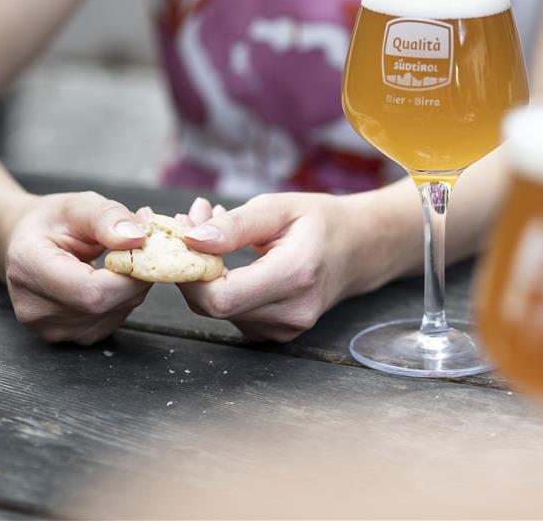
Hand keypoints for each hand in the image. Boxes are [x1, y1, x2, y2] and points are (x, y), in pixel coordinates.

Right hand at [1, 192, 152, 344]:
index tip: (145, 248)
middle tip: (136, 248)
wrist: (27, 243)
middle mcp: (33, 307)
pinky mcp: (67, 337)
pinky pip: (112, 320)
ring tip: (116, 260)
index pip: (91, 291)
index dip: (129, 274)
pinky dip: (120, 298)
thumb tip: (138, 239)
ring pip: (115, 313)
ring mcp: (49, 328)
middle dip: (134, 276)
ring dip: (129, 287)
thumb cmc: (52, 222)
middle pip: (106, 304)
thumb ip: (108, 218)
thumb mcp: (79, 205)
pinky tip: (107, 279)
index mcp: (28, 267)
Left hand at [177, 193, 371, 342]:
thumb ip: (234, 226)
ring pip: (219, 310)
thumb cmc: (321, 222)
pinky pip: (232, 313)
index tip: (183, 234)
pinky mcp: (275, 334)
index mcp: (295, 277)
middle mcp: (291, 313)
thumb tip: (190, 239)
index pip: (221, 297)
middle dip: (193, 265)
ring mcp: (284, 330)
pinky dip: (222, 284)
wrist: (359, 249)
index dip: (190, 272)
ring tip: (217, 228)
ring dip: (206, 272)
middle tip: (194, 219)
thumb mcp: (279, 208)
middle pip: (214, 306)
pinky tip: (230, 257)